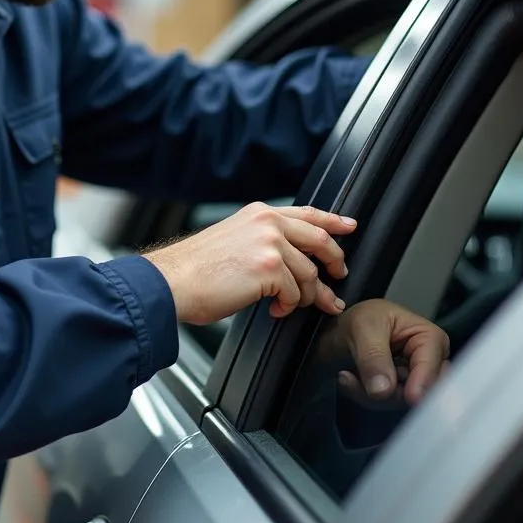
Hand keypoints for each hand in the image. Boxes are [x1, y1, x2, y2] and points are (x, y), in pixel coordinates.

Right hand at [144, 202, 355, 325]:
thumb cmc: (196, 269)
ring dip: (304, 297)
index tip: (349, 226)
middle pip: (319, 241)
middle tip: (338, 279)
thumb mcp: (233, 238)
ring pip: (308, 274)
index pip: (307, 213)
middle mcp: (267, 223)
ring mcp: (270, 244)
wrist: (173, 282)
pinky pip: (294, 294)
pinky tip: (273, 309)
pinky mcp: (269, 269)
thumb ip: (263, 239)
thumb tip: (290, 259)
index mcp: (259, 213)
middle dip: (334, 263)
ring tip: (288, 306)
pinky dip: (287, 307)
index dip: (333, 221)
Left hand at [334, 300, 448, 405]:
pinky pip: (385, 406)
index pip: (432, 367)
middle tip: (360, 382)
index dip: (422, 384)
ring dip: (370, 395)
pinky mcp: (400, 394)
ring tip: (347, 376)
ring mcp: (415, 381)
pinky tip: (349, 380)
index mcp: (430, 338)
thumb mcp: (363, 328)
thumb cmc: (361, 319)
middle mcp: (430, 363)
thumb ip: (373, 356)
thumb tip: (384, 389)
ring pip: (400, 403)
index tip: (410, 397)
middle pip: (422, 392)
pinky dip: (364, 397)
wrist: (343, 330)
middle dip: (389, 393)